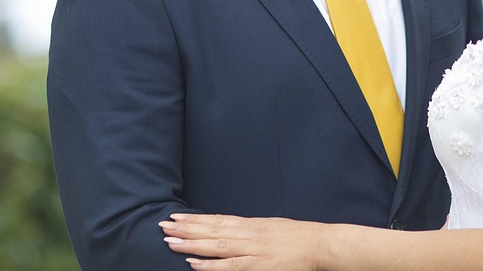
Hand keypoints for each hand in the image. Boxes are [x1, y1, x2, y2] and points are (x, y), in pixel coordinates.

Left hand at [160, 213, 326, 269]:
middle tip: (163, 226)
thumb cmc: (296, 238)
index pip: (216, 219)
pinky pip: (231, 266)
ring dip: (192, 244)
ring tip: (171, 242)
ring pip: (217, 246)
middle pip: (211, 230)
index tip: (175, 216)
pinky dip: (212, 266)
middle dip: (186, 229)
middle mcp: (248, 234)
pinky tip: (194, 264)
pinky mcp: (260, 266)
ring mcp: (253, 250)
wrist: (320, 243)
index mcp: (250, 224)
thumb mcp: (270, 227)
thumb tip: (228, 230)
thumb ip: (249, 230)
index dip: (194, 219)